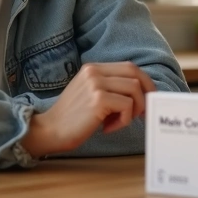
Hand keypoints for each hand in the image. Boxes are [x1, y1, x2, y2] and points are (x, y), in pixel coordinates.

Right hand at [23, 62, 156, 156]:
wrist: (49, 130)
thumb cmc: (72, 118)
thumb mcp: (89, 93)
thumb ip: (109, 87)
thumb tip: (140, 93)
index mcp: (93, 68)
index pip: (129, 67)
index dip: (144, 82)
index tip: (148, 98)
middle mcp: (94, 72)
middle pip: (135, 74)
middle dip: (146, 93)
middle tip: (144, 112)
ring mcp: (96, 84)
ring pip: (134, 90)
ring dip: (133, 110)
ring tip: (117, 122)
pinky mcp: (98, 99)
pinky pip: (127, 106)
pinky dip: (124, 120)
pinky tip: (108, 128)